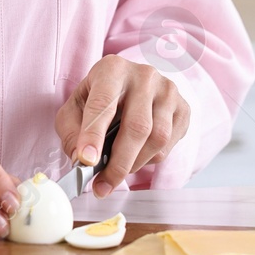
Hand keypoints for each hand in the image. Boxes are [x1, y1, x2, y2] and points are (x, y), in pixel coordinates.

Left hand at [56, 55, 189, 196]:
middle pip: (137, 126)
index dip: (94, 135)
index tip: (87, 161)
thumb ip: (71, 132)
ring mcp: (168, 91)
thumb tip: (81, 161)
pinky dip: (150, 160)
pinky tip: (136, 156)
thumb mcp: (76, 106)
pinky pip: (169, 145)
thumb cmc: (101, 97)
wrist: (131, 84)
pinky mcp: (183, 108)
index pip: (103, 104)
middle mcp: (144, 76)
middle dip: (118, 163)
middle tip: (103, 185)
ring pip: (157, 139)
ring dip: (134, 164)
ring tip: (117, 172)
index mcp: (112, 69)